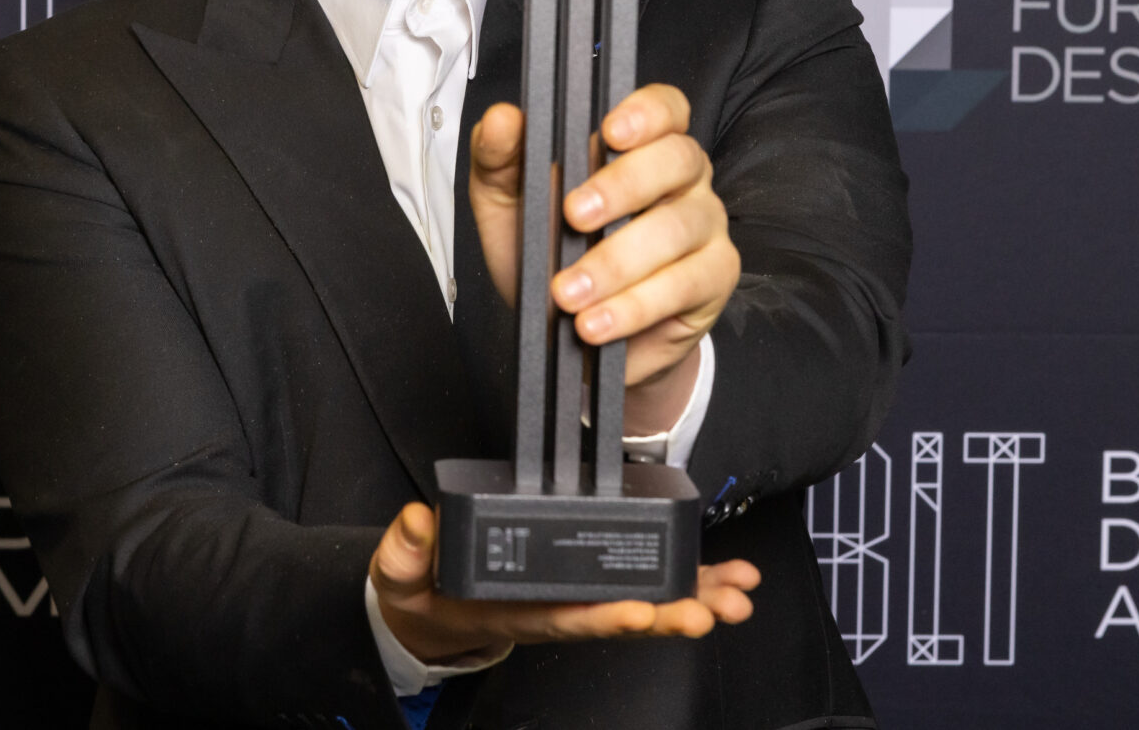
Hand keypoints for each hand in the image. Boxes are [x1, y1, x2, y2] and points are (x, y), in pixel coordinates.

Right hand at [370, 501, 759, 664]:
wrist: (430, 610)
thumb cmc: (425, 593)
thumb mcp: (402, 575)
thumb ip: (405, 552)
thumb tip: (419, 521)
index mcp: (517, 612)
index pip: (565, 618)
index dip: (603, 617)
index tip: (638, 612)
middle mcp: (557, 610)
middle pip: (621, 617)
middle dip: (671, 615)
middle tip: (714, 610)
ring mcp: (579, 598)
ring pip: (645, 604)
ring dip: (694, 600)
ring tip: (737, 597)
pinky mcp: (589, 583)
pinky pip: (644, 582)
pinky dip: (687, 580)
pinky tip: (725, 579)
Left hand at [468, 84, 738, 435]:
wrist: (573, 329)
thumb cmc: (548, 251)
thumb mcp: (509, 202)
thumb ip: (500, 156)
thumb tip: (502, 119)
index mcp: (640, 144)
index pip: (664, 107)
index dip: (646, 112)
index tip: (610, 131)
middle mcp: (682, 177)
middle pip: (677, 159)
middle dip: (623, 186)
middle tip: (574, 216)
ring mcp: (704, 225)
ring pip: (676, 228)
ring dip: (616, 263)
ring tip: (569, 292)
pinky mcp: (713, 277)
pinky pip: (684, 285)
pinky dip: (634, 306)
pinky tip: (597, 322)